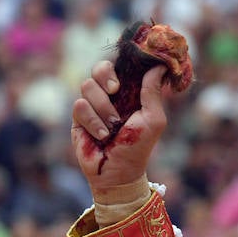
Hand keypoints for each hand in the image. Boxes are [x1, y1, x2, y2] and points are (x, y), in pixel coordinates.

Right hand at [71, 62, 169, 203]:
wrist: (118, 172)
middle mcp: (109, 96)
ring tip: (113, 126)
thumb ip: (153, 92)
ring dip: (103, 107)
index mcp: (129, 92)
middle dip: (106, 75)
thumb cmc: (138, 146)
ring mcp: (93, 105)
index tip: (127, 75)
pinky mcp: (78, 118)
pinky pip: (80, 105)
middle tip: (116, 90)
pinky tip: (102, 136)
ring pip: (87, 86)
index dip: (121, 64)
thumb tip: (159, 66)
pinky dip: (93, 121)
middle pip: (99, 68)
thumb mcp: (153, 119)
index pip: (121, 66)